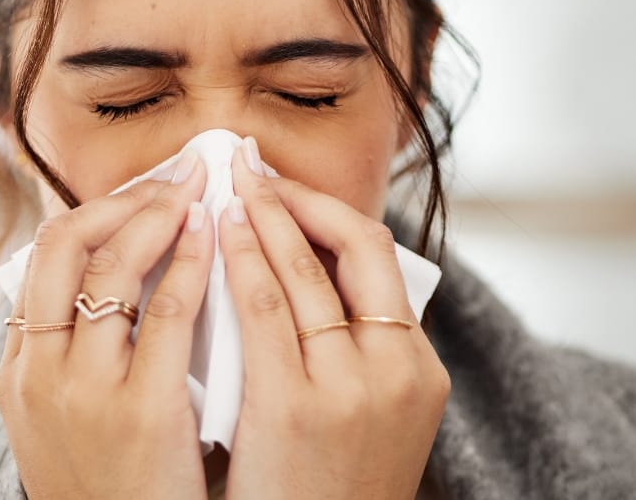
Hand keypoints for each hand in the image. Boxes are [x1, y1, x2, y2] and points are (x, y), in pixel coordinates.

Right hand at [0, 151, 213, 498]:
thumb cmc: (115, 492)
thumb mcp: (71, 424)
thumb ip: (85, 358)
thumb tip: (126, 283)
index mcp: (18, 374)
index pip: (41, 262)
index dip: (92, 214)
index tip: (137, 193)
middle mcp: (38, 374)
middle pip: (63, 245)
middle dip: (121, 198)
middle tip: (172, 176)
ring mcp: (83, 392)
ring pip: (113, 266)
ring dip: (159, 215)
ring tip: (197, 192)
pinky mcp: (139, 411)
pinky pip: (168, 313)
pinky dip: (190, 263)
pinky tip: (215, 239)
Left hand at [218, 137, 449, 499]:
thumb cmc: (328, 491)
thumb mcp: (368, 419)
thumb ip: (354, 353)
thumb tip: (308, 275)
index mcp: (419, 369)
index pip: (382, 258)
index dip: (329, 211)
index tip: (287, 188)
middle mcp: (397, 370)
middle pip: (356, 248)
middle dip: (297, 199)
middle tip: (253, 168)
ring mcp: (350, 388)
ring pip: (305, 271)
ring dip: (263, 217)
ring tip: (230, 187)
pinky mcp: (296, 406)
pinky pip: (264, 311)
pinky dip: (241, 261)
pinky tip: (216, 234)